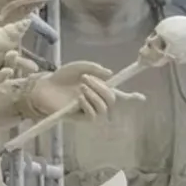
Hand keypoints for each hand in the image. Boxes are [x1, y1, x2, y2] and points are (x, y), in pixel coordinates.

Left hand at [23, 61, 141, 121]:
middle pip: (112, 100)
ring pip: (104, 108)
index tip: (142, 97)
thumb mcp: (79, 67)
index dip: (131, 97)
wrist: (43, 86)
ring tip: (81, 87)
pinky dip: (88, 105)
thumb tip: (111, 74)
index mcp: (98, 89)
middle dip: (103, 88)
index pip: (118, 94)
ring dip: (94, 96)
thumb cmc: (61, 77)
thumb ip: (95, 68)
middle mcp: (96, 101)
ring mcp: (88, 110)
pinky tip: (79, 98)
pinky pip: (92, 116)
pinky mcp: (79, 118)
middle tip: (86, 79)